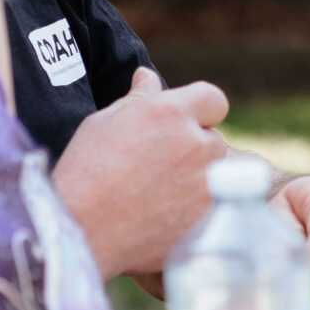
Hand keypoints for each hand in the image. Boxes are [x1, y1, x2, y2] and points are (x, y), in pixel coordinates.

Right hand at [53, 68, 230, 277]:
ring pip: (226, 173)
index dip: (200, 112)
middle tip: (163, 169)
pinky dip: (212, 208)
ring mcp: (209, 182)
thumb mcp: (104, 123)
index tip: (183, 127)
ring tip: (173, 194)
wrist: (80, 233)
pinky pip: (229, 204)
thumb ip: (137, 99)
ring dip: (209, 179)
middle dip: (196, 150)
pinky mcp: (212, 217)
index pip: (213, 99)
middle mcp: (196, 144)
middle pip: (215, 140)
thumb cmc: (84, 174)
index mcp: (170, 113)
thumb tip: (147, 75)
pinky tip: (183, 216)